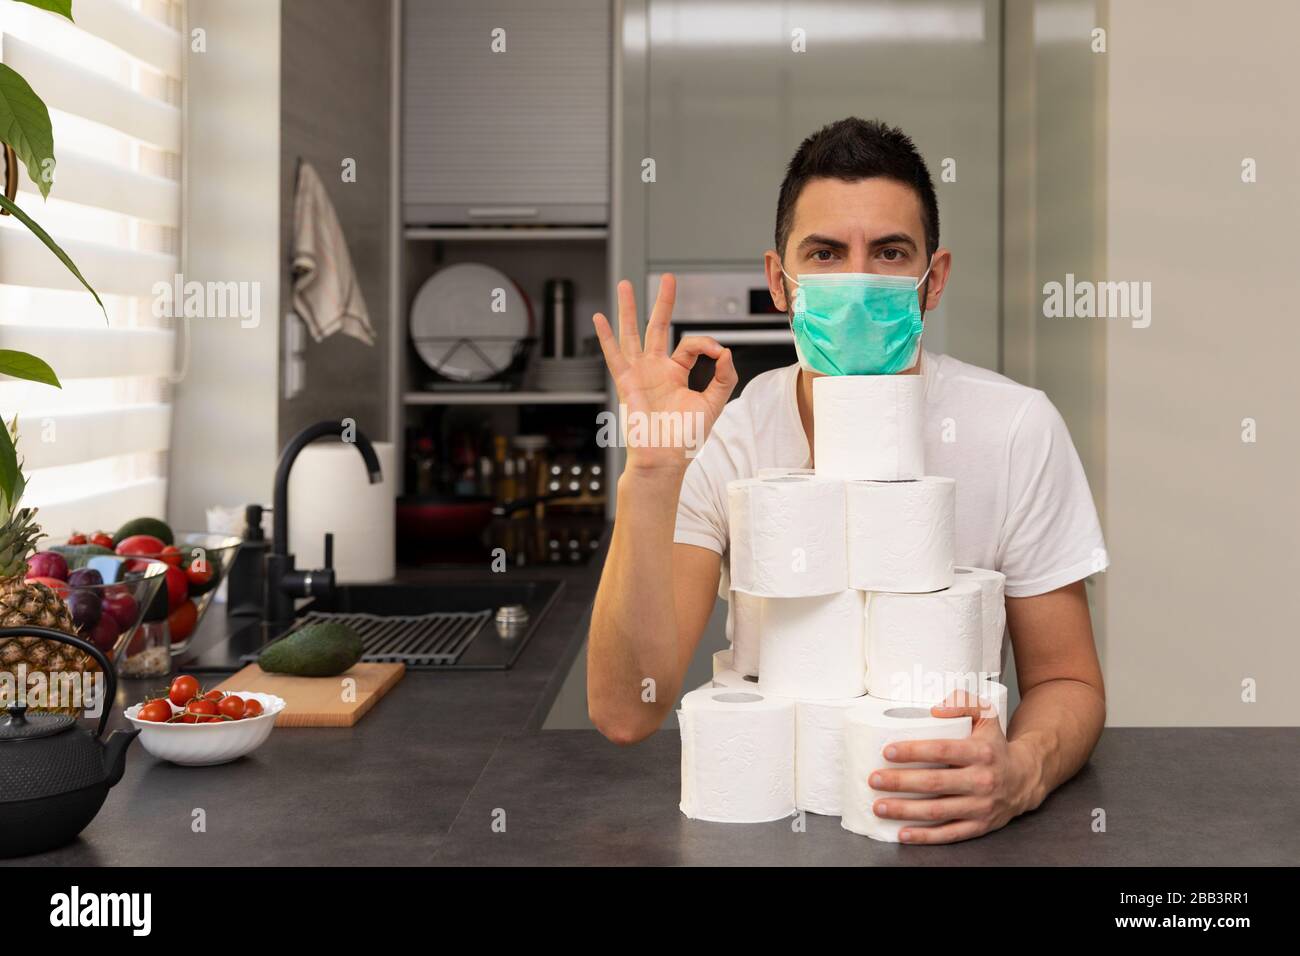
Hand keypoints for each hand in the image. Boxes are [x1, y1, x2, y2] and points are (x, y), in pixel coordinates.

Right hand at [592, 275, 736, 473]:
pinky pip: (614, 356)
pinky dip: (606, 338)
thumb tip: (725, 351)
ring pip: (632, 334)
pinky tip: (599, 319)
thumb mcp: (714, 403)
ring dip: (628, 310)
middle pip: (658, 328)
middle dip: (662, 303)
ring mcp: (640, 374)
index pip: (690, 345)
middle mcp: (656, 370)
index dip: (706, 344)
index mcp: (676, 374)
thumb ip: (724, 377)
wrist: (665, 458)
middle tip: (668, 279)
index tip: (717, 351)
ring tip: (624, 285)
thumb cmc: (685, 438)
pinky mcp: (627, 383)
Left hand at [867, 690, 1040, 843]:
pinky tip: (903, 833)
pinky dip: (925, 836)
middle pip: (934, 783)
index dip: (913, 751)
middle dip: (900, 782)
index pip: (942, 750)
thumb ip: (963, 702)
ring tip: (879, 806)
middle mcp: (981, 780)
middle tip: (874, 779)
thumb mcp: (986, 715)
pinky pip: (949, 834)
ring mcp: (980, 806)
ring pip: (938, 811)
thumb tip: (935, 709)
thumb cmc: (995, 746)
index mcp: (981, 752)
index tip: (887, 751)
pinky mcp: (979, 825)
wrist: (1024, 778)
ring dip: (905, 811)